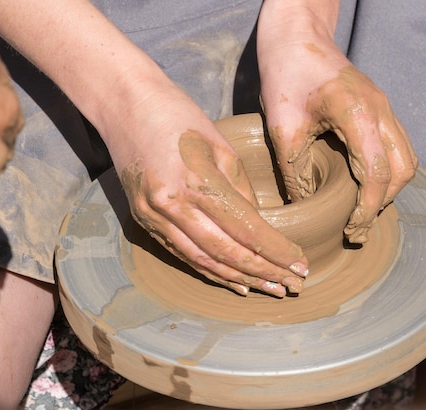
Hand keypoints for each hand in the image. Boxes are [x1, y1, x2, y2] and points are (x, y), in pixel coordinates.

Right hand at [104, 82, 307, 296]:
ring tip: (268, 290)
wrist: (125, 104)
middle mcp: (173, 205)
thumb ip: (241, 191)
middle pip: (227, 252)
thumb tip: (259, 228)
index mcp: (198, 180)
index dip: (276, 251)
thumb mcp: (222, 147)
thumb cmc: (180, 117)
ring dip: (239, 279)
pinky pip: (182, 254)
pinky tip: (233, 280)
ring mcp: (154, 216)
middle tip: (292, 285)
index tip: (300, 265)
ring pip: (203, 260)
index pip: (247, 228)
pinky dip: (209, 270)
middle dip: (264, 273)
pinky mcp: (144, 221)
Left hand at [257, 1, 417, 242]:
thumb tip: (306, 210)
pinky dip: (388, 170)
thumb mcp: (283, 129)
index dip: (368, 208)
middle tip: (358, 225)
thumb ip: (295, 172)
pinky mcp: (381, 107)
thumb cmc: (285, 76)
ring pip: (406, 158)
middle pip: (403, 169)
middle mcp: (381, 111)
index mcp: (358, 114)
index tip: (352, 229)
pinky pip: (398, 145)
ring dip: (389, 187)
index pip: (377, 174)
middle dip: (384, 201)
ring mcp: (385, 107)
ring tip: (363, 208)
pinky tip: (365, 183)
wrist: (297, 36)